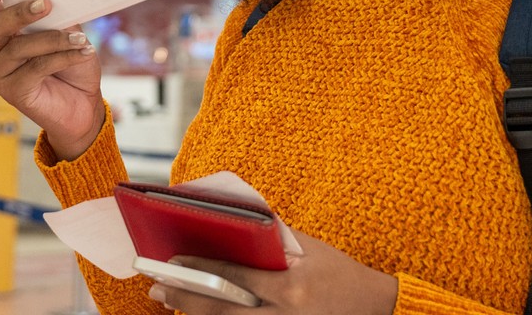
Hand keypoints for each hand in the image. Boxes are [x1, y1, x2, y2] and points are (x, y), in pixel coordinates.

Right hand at [0, 0, 104, 158]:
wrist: (83, 104)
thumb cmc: (72, 64)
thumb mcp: (67, 31)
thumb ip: (56, 14)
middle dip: (21, 12)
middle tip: (47, 3)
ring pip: (19, 48)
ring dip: (54, 39)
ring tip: (81, 37)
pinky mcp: (11, 91)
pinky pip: (36, 67)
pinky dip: (63, 56)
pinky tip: (84, 52)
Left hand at [146, 230, 397, 314]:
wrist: (374, 309)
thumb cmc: (340, 273)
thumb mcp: (310, 250)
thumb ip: (272, 241)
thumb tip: (231, 226)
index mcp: (291, 287)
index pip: (235, 278)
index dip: (200, 271)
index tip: (173, 263)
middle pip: (222, 312)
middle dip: (185, 300)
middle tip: (157, 288)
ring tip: (169, 303)